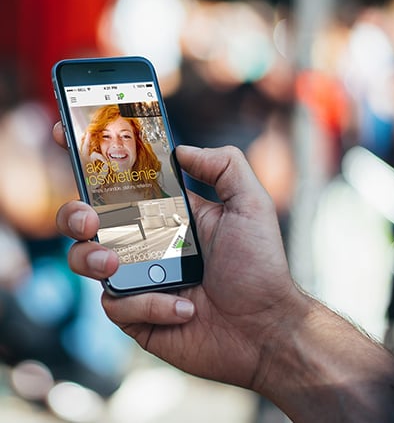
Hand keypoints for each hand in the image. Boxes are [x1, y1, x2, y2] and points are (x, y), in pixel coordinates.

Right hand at [54, 122, 298, 388]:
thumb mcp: (250, 204)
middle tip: (90, 218)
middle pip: (87, 219)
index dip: (89, 158)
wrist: (264, 327)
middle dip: (73, 213)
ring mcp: (138, 277)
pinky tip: (184, 306)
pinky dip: (147, 303)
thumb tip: (181, 150)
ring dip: (92, 258)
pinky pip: (116, 305)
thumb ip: (225, 165)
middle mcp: (146, 241)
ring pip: (85, 260)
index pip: (121, 181)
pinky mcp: (136, 313)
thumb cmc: (259, 265)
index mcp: (166, 213)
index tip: (63, 132)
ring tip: (118, 265)